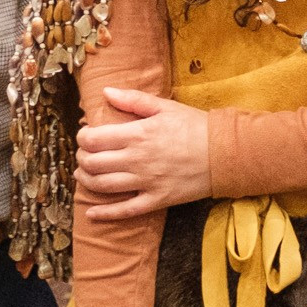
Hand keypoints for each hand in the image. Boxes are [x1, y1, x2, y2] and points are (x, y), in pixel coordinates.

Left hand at [75, 89, 209, 220]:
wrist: (224, 153)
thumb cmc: (195, 127)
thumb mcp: (165, 107)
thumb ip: (133, 100)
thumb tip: (106, 92)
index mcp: (137, 134)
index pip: (93, 139)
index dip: (82, 137)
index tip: (85, 135)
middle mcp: (137, 159)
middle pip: (93, 162)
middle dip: (81, 158)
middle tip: (83, 155)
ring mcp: (145, 182)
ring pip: (102, 186)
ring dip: (86, 181)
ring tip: (83, 175)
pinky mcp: (156, 200)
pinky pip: (125, 211)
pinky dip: (104, 214)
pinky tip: (91, 213)